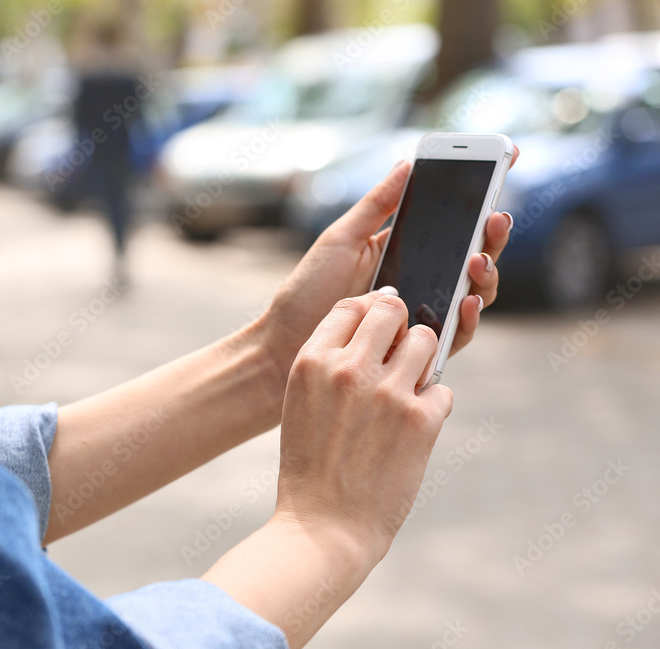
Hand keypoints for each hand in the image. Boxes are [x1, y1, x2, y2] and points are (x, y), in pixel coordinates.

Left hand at [258, 147, 519, 386]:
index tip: (508, 157)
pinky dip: (470, 317)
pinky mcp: (419, 347)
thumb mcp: (342, 238)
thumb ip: (377, 205)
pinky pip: (457, 333)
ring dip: (487, 274)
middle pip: (473, 254)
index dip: (481, 193)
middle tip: (496, 217)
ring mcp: (424, 312)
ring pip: (475, 292)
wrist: (286, 342)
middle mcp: (421, 279)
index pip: (452, 219)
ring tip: (477, 260)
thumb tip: (407, 163)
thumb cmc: (308, 289)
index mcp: (404, 248)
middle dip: (492, 234)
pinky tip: (468, 301)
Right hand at [275, 290, 453, 561]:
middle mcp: (348, 369)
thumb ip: (329, 363)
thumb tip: (372, 326)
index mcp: (311, 362)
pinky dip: (433, 405)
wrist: (324, 527)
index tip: (378, 328)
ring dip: (422, 361)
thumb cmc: (310, 466)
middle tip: (399, 351)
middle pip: (392, 309)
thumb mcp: (301, 402)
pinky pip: (442, 389)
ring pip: (426, 341)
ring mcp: (387, 392)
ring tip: (407, 390)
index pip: (350, 306)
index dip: (369, 312)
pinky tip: (413, 428)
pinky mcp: (420, 420)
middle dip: (401, 326)